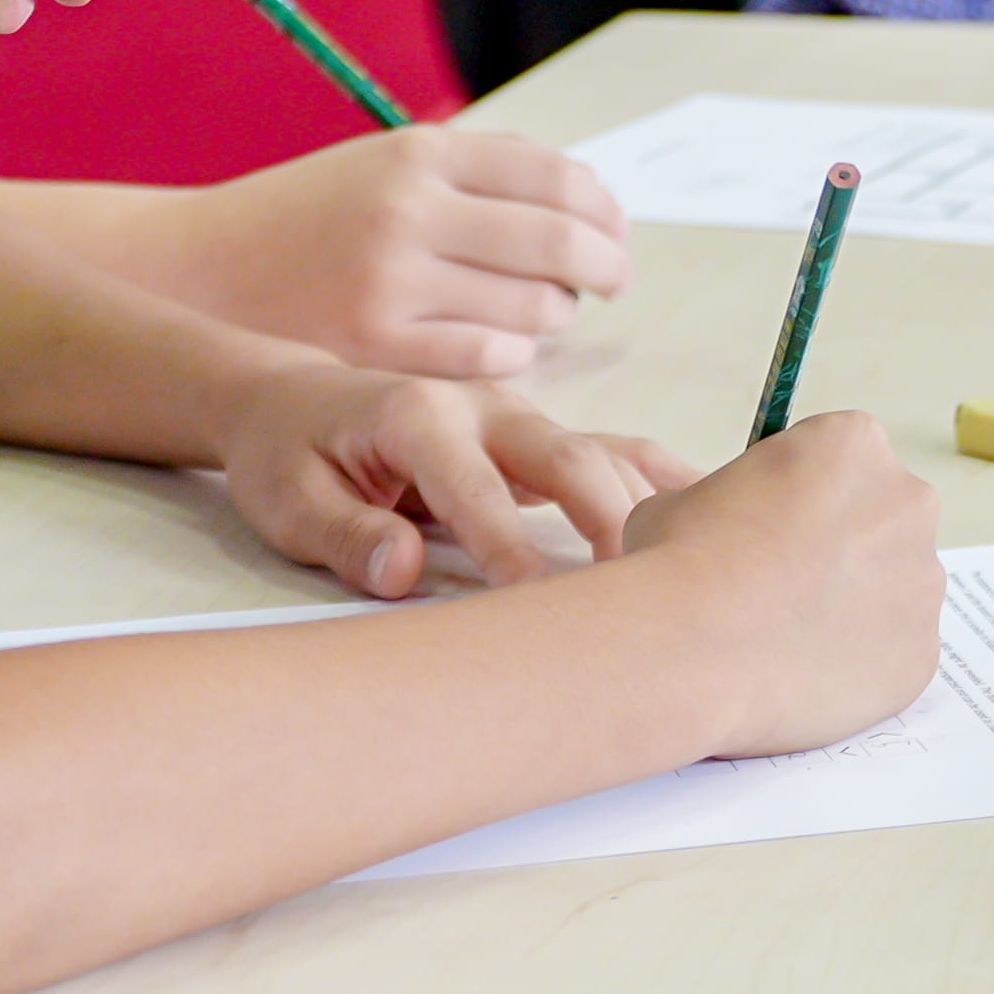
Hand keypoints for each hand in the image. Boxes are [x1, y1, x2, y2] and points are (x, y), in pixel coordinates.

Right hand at [163, 126, 634, 381]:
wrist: (199, 270)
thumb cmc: (308, 219)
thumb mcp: (383, 166)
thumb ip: (474, 176)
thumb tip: (585, 199)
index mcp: (419, 153)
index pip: (554, 173)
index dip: (603, 208)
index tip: (614, 230)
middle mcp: (410, 211)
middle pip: (557, 241)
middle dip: (604, 265)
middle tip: (612, 281)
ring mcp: (392, 283)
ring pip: (532, 307)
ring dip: (558, 314)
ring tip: (548, 313)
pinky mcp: (377, 349)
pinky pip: (489, 359)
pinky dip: (515, 355)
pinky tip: (505, 348)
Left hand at [215, 368, 688, 601]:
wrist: (292, 399)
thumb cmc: (289, 455)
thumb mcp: (288, 500)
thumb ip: (345, 535)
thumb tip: (400, 573)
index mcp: (415, 415)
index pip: (471, 484)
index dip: (504, 540)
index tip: (532, 594)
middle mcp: (482, 406)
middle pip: (564, 455)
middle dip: (604, 517)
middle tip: (635, 585)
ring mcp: (518, 417)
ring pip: (600, 453)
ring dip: (642, 504)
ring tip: (689, 562)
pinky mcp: (537, 436)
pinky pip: (612, 450)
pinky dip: (655, 478)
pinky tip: (704, 509)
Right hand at [624, 412, 952, 757]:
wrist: (690, 648)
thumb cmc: (680, 560)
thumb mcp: (685, 498)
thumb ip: (731, 501)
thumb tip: (729, 530)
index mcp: (855, 444)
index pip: (840, 462)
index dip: (800, 499)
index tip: (770, 532)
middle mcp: (907, 502)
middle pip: (882, 523)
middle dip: (842, 552)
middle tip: (783, 591)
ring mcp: (923, 581)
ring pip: (893, 593)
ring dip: (854, 610)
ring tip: (787, 641)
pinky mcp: (922, 653)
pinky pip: (893, 657)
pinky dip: (857, 669)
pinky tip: (803, 677)